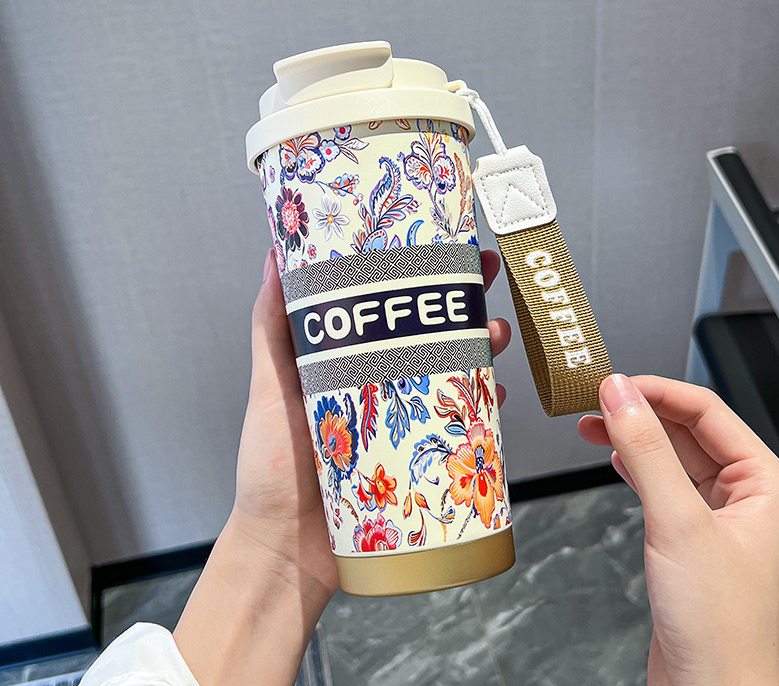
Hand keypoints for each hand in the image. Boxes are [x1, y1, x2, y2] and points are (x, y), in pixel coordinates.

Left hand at [174, 248, 511, 685]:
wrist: (286, 550)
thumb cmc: (268, 470)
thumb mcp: (268, 387)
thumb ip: (271, 328)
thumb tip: (273, 257)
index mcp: (344, 359)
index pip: (385, 302)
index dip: (414, 270)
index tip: (437, 240)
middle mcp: (376, 382)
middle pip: (427, 331)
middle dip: (461, 300)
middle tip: (486, 277)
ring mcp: (401, 418)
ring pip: (451, 370)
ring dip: (481, 346)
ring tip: (496, 332)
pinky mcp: (419, 454)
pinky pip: (460, 423)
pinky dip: (483, 405)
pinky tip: (499, 394)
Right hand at [578, 374, 778, 685]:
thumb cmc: (719, 625)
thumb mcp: (678, 521)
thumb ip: (646, 450)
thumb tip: (620, 394)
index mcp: (763, 482)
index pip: (707, 411)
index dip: (657, 390)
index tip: (613, 384)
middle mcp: (743, 495)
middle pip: (686, 429)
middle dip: (638, 411)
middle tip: (593, 402)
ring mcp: (715, 516)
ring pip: (670, 454)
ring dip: (631, 437)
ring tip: (590, 425)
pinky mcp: (689, 536)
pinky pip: (661, 483)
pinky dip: (633, 466)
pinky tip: (613, 458)